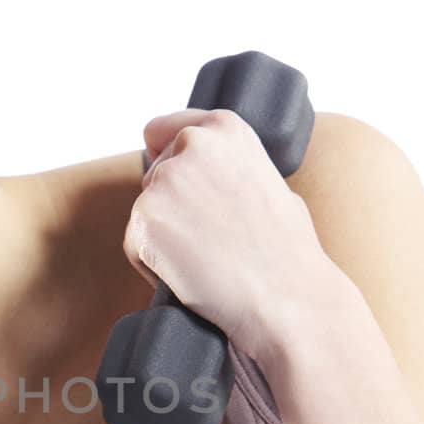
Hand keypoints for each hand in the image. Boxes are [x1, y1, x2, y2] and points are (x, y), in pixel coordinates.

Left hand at [125, 107, 331, 357]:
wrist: (287, 296)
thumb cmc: (288, 251)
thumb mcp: (271, 183)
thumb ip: (231, 167)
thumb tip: (208, 174)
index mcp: (224, 127)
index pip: (160, 130)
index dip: (164, 160)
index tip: (178, 187)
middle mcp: (191, 144)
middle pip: (151, 175)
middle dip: (169, 205)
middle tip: (208, 239)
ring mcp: (164, 181)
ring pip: (143, 212)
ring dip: (162, 237)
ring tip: (206, 260)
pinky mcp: (143, 220)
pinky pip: (135, 246)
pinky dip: (153, 265)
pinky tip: (190, 275)